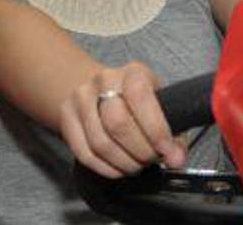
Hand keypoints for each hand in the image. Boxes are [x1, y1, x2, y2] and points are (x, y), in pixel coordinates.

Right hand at [59, 61, 186, 178]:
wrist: (99, 90)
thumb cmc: (137, 102)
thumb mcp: (161, 106)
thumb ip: (174, 134)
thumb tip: (175, 158)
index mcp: (133, 73)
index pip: (141, 97)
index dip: (156, 130)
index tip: (166, 151)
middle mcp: (104, 80)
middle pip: (118, 124)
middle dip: (140, 152)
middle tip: (150, 160)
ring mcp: (81, 97)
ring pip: (101, 143)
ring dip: (123, 164)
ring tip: (135, 165)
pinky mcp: (66, 116)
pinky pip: (85, 154)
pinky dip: (106, 169)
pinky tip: (118, 167)